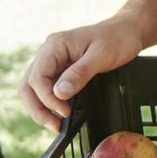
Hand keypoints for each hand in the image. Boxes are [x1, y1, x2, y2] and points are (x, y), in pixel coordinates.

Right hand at [20, 17, 145, 131]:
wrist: (128, 31)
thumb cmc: (117, 39)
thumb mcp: (102, 56)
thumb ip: (79, 73)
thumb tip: (58, 94)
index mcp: (54, 46)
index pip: (37, 77)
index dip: (47, 98)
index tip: (65, 112)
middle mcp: (48, 53)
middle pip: (28, 85)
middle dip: (38, 109)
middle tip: (54, 126)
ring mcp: (53, 62)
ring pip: (34, 89)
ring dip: (41, 109)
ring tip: (56, 125)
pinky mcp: (60, 70)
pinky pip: (47, 88)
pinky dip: (50, 103)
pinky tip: (60, 115)